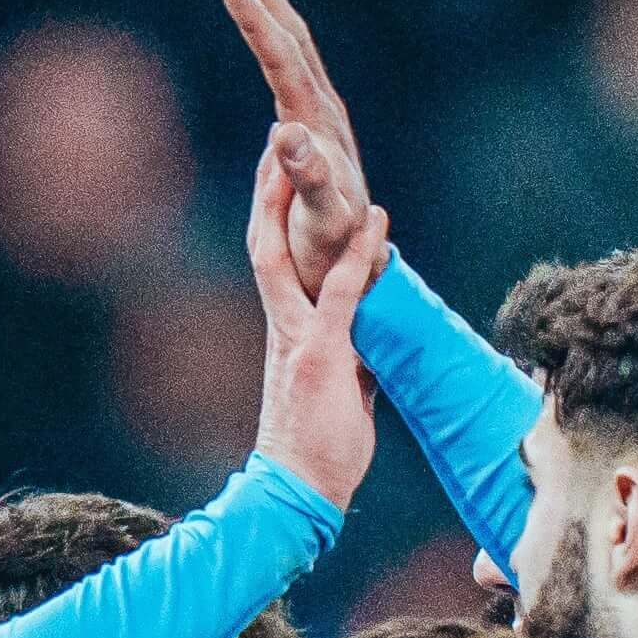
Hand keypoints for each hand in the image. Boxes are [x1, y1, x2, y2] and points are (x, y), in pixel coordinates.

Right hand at [220, 0, 373, 299]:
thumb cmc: (335, 254)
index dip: (255, 20)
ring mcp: (316, 118)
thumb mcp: (324, 219)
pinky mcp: (309, 130)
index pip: (283, 58)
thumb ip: (309, 176)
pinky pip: (287, 70)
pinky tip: (260, 30)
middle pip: (291, 34)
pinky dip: (269, 39)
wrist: (356, 270)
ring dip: (267, 6)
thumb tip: (282, 131)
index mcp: (318, 125)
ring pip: (290, 46)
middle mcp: (321, 111)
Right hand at [246, 147, 388, 510]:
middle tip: (272, 141)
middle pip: (261, 247)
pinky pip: (339, 293)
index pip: (270, 266)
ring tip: (302, 153)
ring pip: (282, 258)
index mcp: (283, 338)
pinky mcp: (321, 357)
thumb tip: (368, 349)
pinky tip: (376, 217)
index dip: (269, 220)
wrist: (295, 496)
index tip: (275, 178)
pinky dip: (358, 253)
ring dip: (291, 203)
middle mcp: (282, 331)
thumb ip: (348, 362)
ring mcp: (298, 341)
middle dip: (265, 194)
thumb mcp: (336, 396)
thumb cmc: (316, 458)